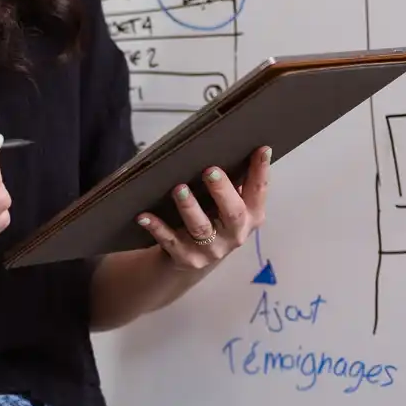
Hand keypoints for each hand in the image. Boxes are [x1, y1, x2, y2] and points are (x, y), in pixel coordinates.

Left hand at [137, 147, 271, 271]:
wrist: (193, 260)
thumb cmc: (214, 222)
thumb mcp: (230, 206)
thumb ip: (235, 183)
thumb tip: (231, 145)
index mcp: (250, 217)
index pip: (258, 192)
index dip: (261, 172)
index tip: (261, 149)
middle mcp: (234, 234)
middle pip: (232, 213)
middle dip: (222, 191)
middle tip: (210, 170)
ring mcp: (210, 249)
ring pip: (200, 227)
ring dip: (189, 207)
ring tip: (179, 189)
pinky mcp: (186, 258)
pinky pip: (169, 241)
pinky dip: (157, 228)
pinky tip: (144, 216)